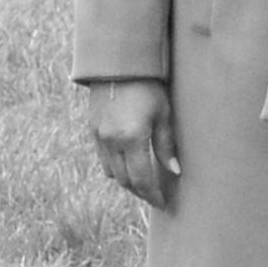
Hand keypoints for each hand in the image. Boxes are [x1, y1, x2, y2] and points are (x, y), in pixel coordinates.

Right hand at [87, 79, 179, 210]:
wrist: (118, 64)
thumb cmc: (148, 86)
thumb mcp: (164, 114)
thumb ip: (167, 145)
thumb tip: (174, 171)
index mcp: (132, 138)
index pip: (142, 179)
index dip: (152, 195)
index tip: (162, 203)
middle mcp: (112, 141)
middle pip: (125, 180)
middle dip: (140, 192)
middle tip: (154, 197)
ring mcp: (99, 136)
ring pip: (112, 172)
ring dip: (127, 182)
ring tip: (143, 183)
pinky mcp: (93, 130)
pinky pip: (103, 159)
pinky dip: (115, 168)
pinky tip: (127, 165)